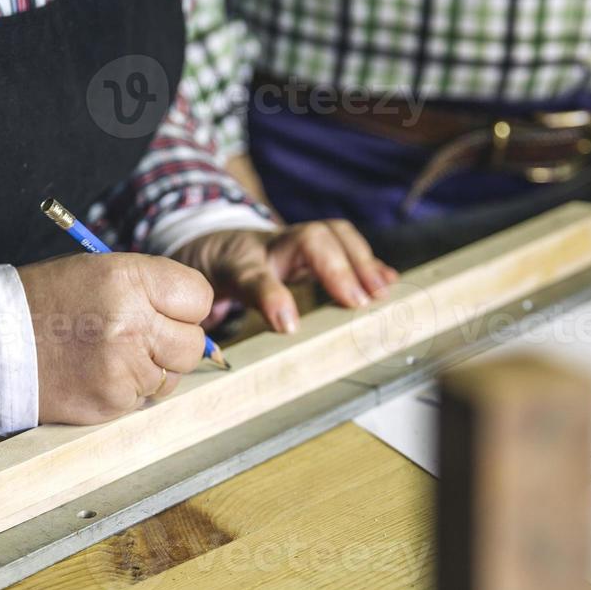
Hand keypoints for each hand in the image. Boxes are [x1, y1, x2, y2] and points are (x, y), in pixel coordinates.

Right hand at [17, 252, 211, 423]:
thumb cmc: (45, 302)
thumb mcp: (98, 273)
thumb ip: (148, 291)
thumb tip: (192, 318)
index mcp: (130, 280)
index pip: (199, 297)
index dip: (185, 306)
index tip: (168, 310)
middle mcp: (133, 323)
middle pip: (192, 343)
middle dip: (174, 343)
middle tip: (142, 337)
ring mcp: (124, 367)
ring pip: (171, 376)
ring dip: (151, 369)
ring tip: (111, 355)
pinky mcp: (113, 401)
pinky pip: (143, 398)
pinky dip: (127, 390)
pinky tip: (97, 374)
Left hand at [171, 221, 398, 332]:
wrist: (214, 244)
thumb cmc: (215, 274)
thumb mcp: (202, 296)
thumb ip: (208, 318)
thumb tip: (211, 354)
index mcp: (237, 261)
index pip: (254, 274)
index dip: (272, 297)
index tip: (289, 327)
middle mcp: (271, 245)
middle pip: (308, 239)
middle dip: (335, 267)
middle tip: (358, 301)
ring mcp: (297, 242)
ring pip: (333, 235)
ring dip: (360, 262)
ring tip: (381, 292)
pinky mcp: (317, 248)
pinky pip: (346, 246)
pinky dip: (369, 264)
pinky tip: (389, 282)